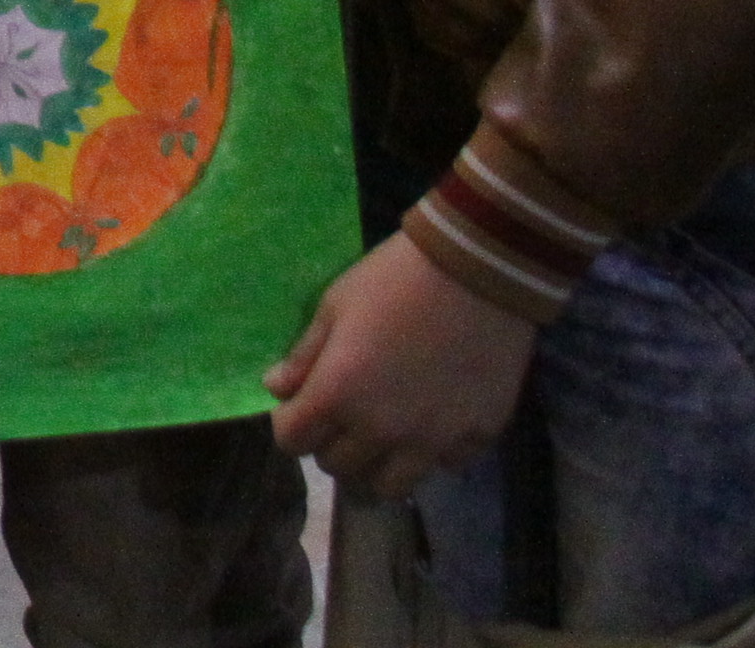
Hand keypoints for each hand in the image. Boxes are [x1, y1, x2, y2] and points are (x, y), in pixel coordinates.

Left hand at [268, 231, 537, 498]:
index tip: (302, 404)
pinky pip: (443, 466)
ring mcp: (431, 441)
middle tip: (343, 414)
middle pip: (338, 467)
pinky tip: (433, 420)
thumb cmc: (394, 278)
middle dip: (330, 443)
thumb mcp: (335, 305)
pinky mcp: (475, 438)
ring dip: (377, 463)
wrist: (477, 269)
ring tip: (384, 433)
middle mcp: (381, 431)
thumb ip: (304, 355)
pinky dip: (432, 452)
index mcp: (338, 395)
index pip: (292, 442)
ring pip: (389, 486)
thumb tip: (277, 388)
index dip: (291, 423)